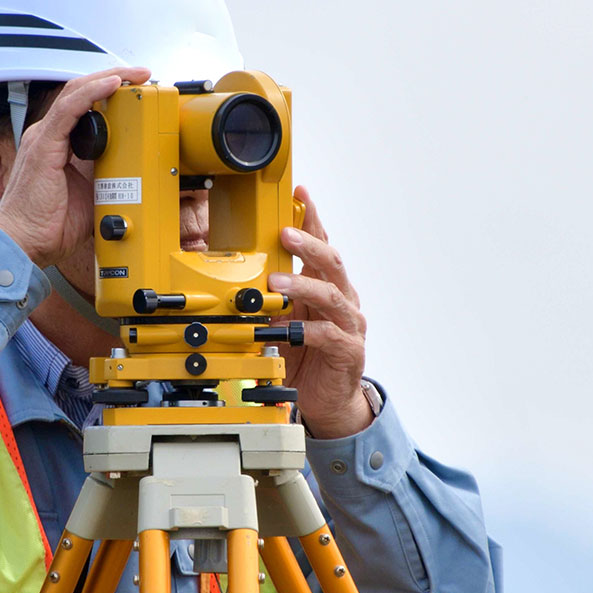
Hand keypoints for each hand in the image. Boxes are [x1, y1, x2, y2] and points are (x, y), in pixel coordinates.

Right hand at [0, 66, 150, 267]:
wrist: (24, 244)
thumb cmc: (50, 226)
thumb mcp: (91, 194)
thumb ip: (107, 175)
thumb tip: (134, 167)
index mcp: (57, 145)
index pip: (84, 107)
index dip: (110, 93)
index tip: (138, 91)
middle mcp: (48, 136)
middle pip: (81, 93)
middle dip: (115, 78)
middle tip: (143, 75)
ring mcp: (43, 138)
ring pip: (76, 93)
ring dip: (109, 78)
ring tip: (135, 74)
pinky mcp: (43, 145)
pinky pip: (69, 109)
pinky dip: (92, 92)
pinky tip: (113, 84)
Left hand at [268, 187, 372, 438]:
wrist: (326, 400)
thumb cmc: (305, 356)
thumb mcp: (283, 319)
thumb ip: (272, 297)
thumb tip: (243, 273)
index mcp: (327, 286)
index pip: (322, 245)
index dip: (312, 218)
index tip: (300, 193)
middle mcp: (343, 300)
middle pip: (332, 263)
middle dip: (309, 244)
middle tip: (285, 232)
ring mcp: (349, 325)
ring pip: (331, 296)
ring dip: (303, 285)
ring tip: (277, 282)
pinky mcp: (348, 351)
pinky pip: (330, 335)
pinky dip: (309, 330)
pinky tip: (293, 329)